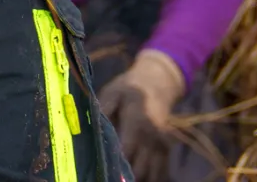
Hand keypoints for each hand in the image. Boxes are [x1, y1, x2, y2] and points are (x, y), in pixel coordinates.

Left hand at [97, 49, 183, 181]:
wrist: (157, 83)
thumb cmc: (129, 88)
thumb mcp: (112, 93)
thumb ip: (102, 111)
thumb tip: (90, 130)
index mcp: (136, 121)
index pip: (125, 150)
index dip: (114, 164)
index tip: (101, 169)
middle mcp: (152, 137)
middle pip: (139, 169)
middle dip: (123, 176)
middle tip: (108, 175)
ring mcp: (162, 145)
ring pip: (151, 175)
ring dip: (136, 178)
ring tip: (120, 177)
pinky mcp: (166, 151)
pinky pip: (160, 173)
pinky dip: (149, 177)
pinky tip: (133, 176)